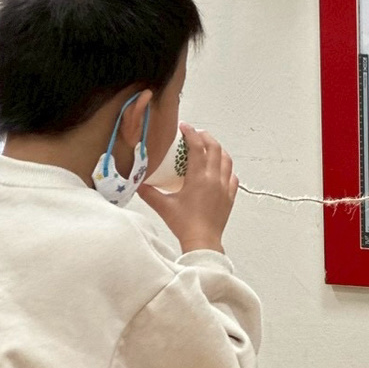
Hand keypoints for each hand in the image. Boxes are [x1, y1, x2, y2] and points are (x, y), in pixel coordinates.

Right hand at [138, 124, 238, 252]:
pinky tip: (220, 170)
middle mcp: (215, 178)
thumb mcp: (163, 206)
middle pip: (215, 148)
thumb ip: (148, 192)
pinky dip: (226, 168)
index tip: (183, 126)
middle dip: (206, 137)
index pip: (197, 147)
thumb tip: (136, 182)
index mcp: (198, 177)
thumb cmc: (183, 224)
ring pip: (227, 160)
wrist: (203, 241)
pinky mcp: (230, 196)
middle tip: (196, 134)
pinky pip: (232, 176)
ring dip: (218, 150)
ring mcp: (225, 187)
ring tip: (208, 147)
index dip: (191, 133)